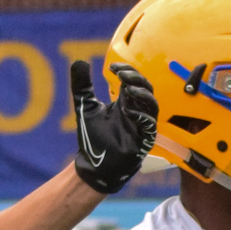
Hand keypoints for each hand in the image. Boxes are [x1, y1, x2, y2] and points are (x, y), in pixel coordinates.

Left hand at [71, 60, 157, 194]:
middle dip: (136, 78)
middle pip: (146, 88)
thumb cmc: (92, 138)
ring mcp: (141, 126)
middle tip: (122, 75)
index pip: (134, 80)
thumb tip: (78, 62)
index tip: (113, 68)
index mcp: (124, 102)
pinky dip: (141, 115)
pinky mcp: (143, 140)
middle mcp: (136, 111)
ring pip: (152, 104)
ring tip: (127, 88)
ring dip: (142, 94)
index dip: (127, 71)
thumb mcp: (85, 107)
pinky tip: (127, 110)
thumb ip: (82, 86)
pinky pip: (150, 125)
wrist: (94, 167)